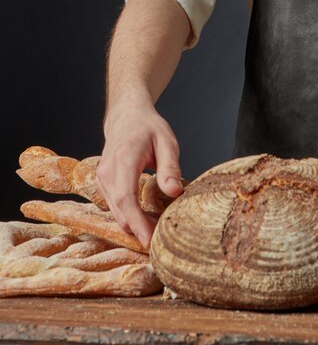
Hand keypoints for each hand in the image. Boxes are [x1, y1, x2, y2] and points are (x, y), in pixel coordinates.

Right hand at [97, 94, 182, 247]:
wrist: (126, 116)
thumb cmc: (149, 127)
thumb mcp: (167, 142)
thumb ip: (170, 167)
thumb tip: (174, 193)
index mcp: (124, 159)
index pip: (127, 198)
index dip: (137, 223)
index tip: (150, 242)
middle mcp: (107, 171)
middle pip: (120, 210)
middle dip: (139, 230)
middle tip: (162, 242)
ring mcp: (101, 178)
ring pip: (116, 212)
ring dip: (134, 225)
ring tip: (158, 232)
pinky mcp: (102, 183)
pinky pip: (114, 206)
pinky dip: (129, 216)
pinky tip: (147, 219)